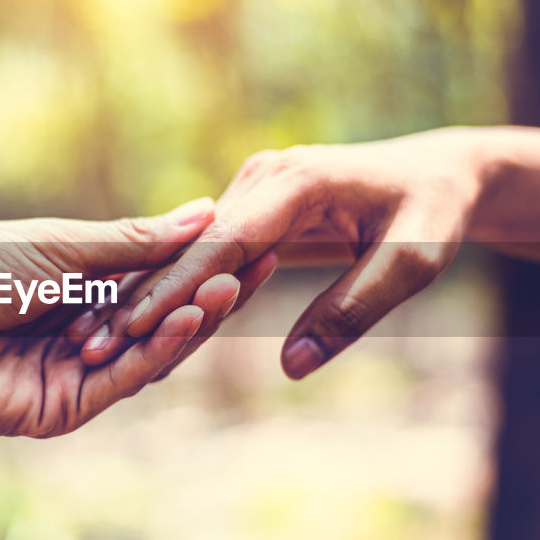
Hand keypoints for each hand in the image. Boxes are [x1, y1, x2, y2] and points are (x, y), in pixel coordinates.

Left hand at [0, 198, 269, 436]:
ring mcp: (70, 376)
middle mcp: (78, 334)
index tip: (249, 239)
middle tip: (260, 264)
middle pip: (157, 321)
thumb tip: (203, 212)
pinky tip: (184, 321)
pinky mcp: (56, 412)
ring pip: (144, 355)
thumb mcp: (62, 245)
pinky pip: (117, 383)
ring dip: (188, 324)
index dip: (200, 263)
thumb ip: (134, 242)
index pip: (154, 281)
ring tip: (229, 288)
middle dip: (206, 295)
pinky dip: (153, 354)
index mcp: (75, 290)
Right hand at [78, 128, 486, 378]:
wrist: (445, 173)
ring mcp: (259, 186)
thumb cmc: (436, 215)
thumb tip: (292, 366)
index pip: (224, 241)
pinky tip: (143, 322)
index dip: (176, 287)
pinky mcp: (259, 203)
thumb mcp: (412, 265)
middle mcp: (268, 176)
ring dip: (152, 293)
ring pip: (195, 249)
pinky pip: (213, 249)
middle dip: (146, 295)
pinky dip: (179, 285)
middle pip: (194, 245)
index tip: (132, 328)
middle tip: (94, 346)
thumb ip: (352, 311)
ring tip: (102, 340)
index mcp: (298, 181)